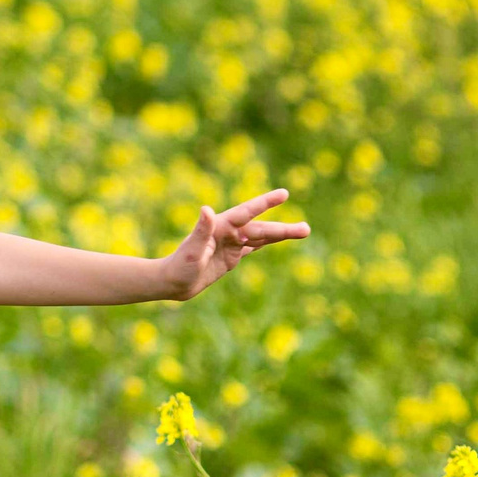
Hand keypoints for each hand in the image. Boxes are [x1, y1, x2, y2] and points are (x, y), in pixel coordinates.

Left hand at [159, 189, 309, 300]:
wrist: (171, 282)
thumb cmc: (179, 266)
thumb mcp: (191, 250)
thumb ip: (201, 230)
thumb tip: (206, 209)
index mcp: (220, 227)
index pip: (247, 212)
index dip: (265, 203)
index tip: (284, 194)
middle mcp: (228, 232)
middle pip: (260, 229)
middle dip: (283, 229)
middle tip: (306, 229)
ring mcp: (231, 244)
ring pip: (261, 237)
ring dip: (281, 234)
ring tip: (304, 230)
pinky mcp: (230, 256)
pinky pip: (253, 247)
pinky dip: (267, 242)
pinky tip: (279, 238)